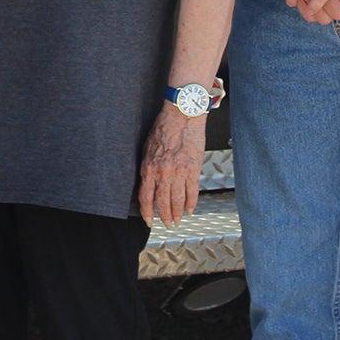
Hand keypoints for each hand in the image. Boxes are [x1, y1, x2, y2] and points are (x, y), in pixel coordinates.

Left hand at [138, 107, 206, 226]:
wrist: (182, 115)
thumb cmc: (164, 127)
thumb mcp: (147, 147)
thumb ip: (147, 166)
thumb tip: (147, 182)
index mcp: (149, 167)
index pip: (145, 197)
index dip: (147, 212)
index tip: (149, 220)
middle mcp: (163, 173)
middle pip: (162, 202)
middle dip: (164, 216)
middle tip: (167, 224)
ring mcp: (179, 172)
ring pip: (177, 200)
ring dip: (177, 214)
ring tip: (177, 221)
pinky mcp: (193, 169)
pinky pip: (192, 192)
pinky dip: (191, 203)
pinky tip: (190, 210)